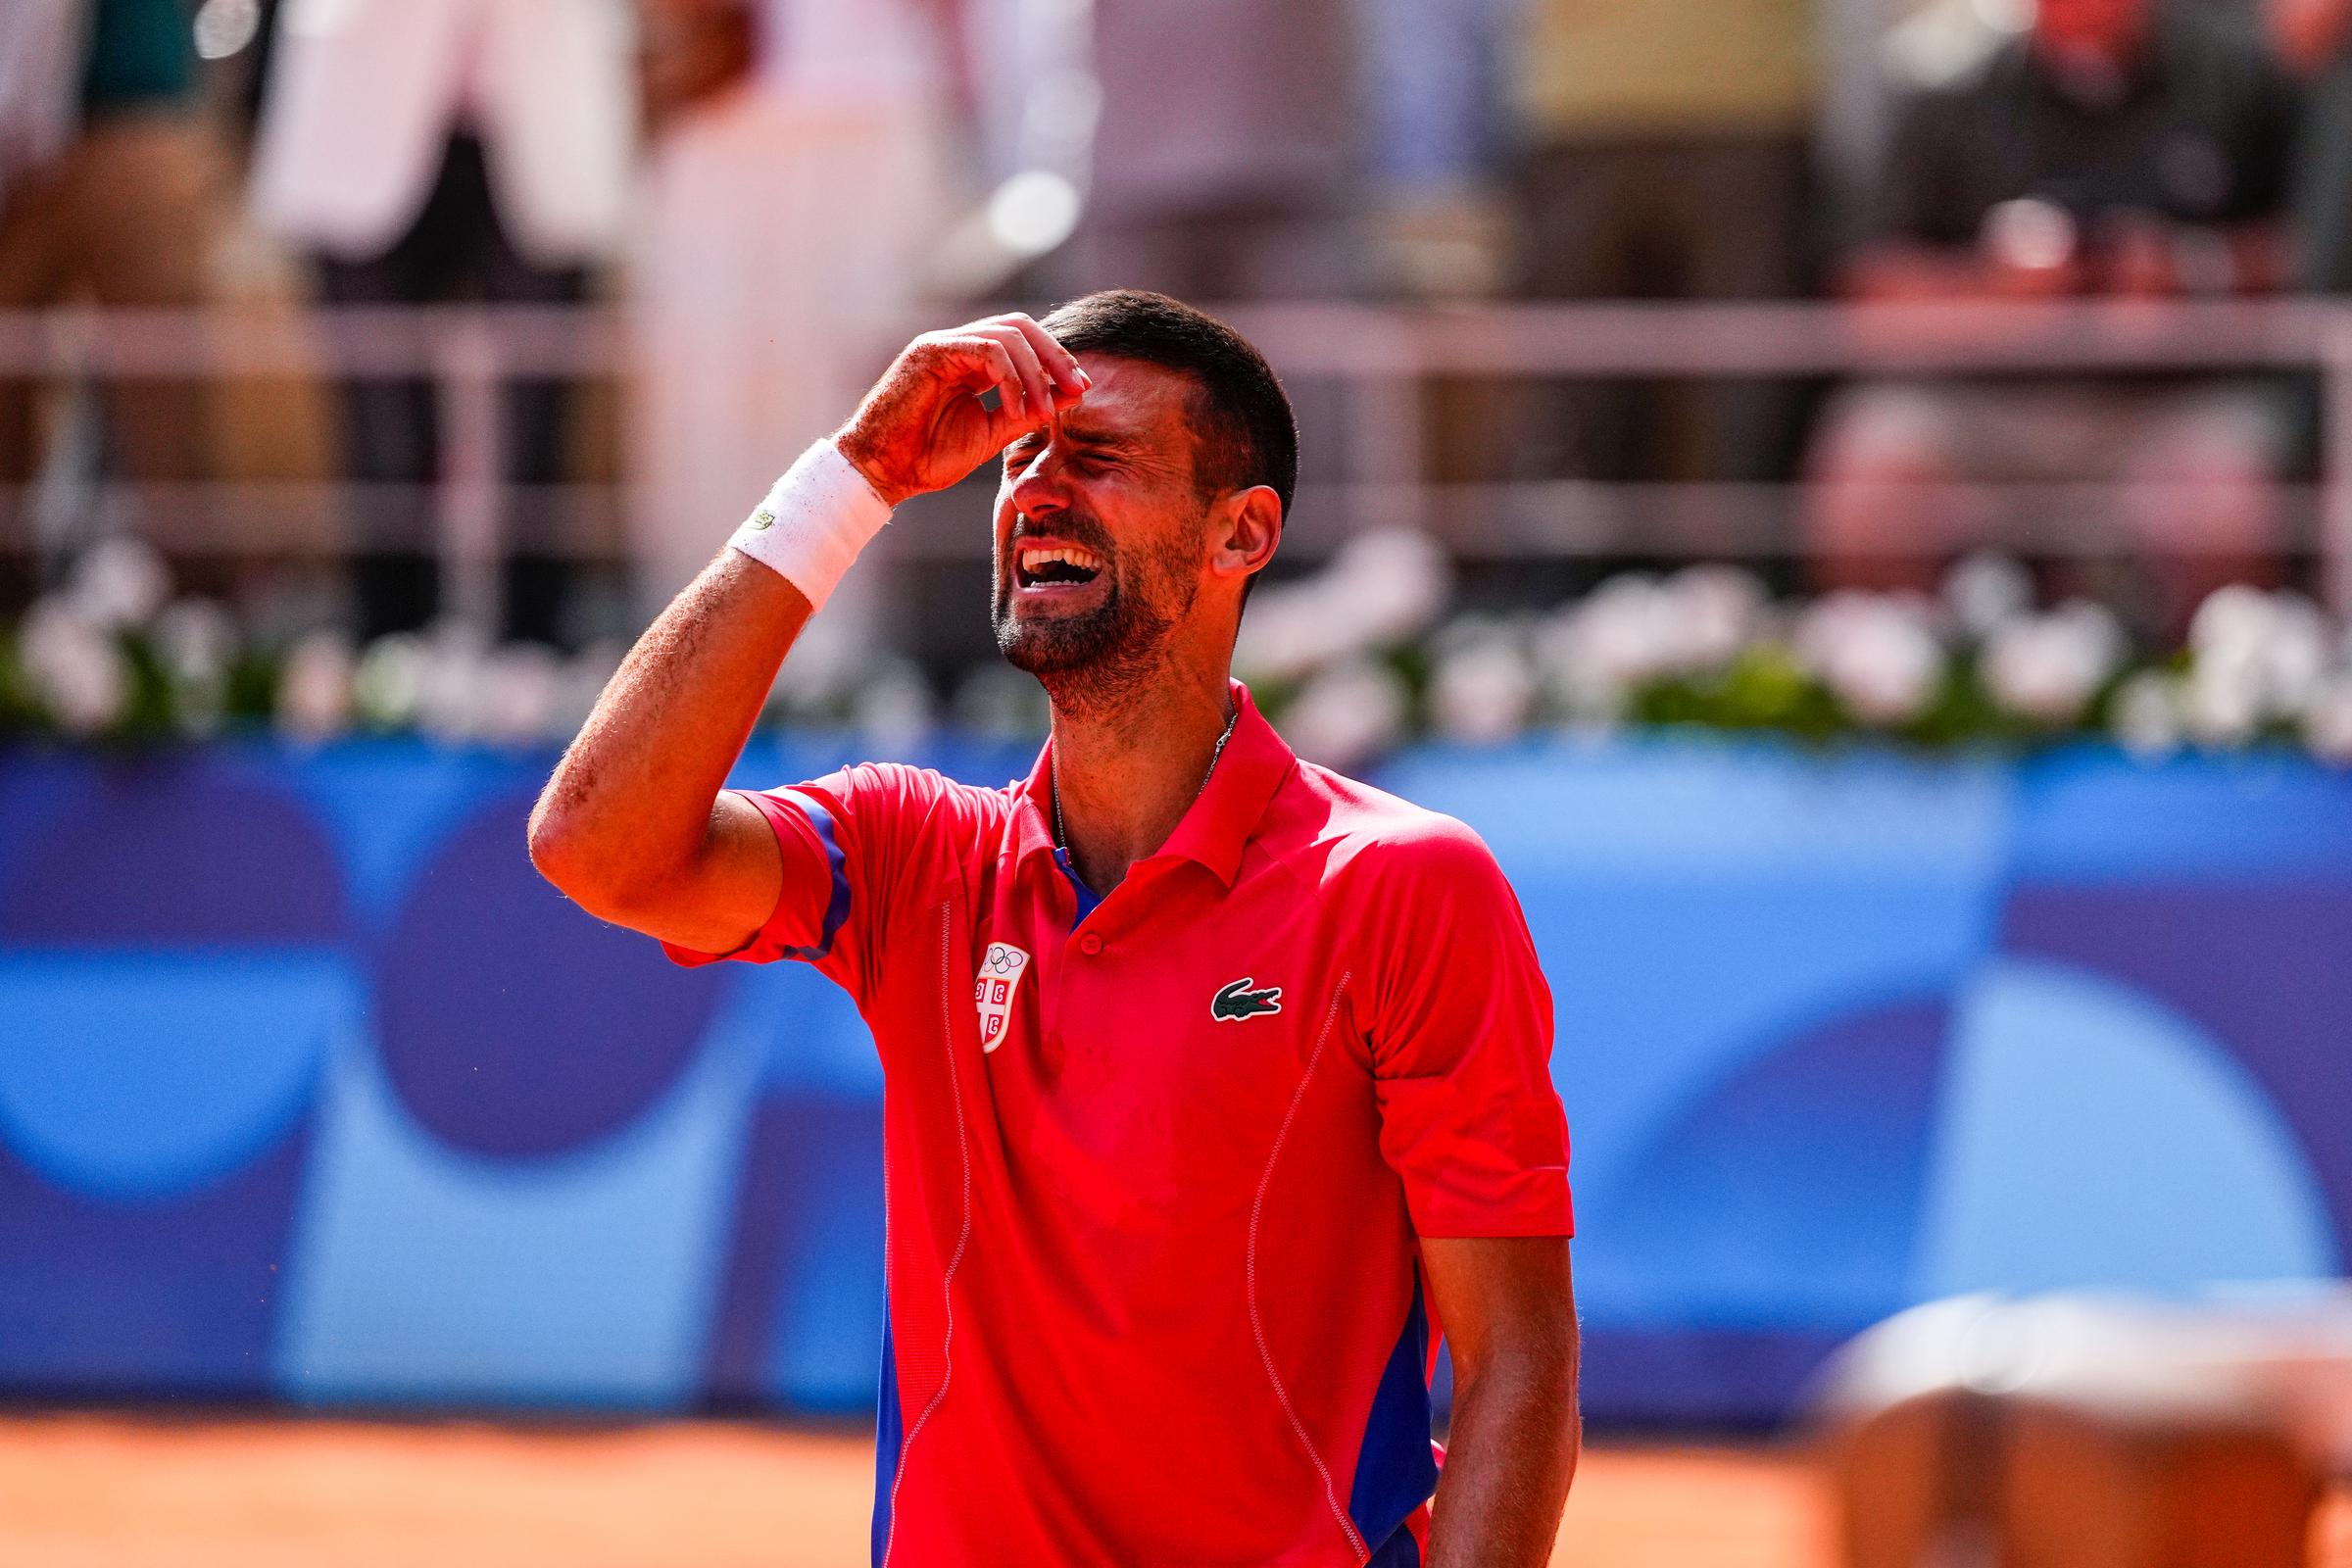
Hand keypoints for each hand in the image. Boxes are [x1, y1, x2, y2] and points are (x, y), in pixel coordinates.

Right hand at [834, 313, 1089, 506]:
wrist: (884, 471)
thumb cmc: (927, 458)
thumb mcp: (991, 434)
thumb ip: (1027, 412)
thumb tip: (1071, 394)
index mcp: (972, 363)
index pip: (1024, 342)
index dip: (1056, 361)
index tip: (1081, 389)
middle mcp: (959, 346)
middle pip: (1021, 326)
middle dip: (1055, 356)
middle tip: (1078, 387)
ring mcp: (943, 344)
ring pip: (1007, 334)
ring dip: (1035, 372)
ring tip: (1044, 411)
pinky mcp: (931, 351)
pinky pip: (986, 349)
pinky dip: (1011, 378)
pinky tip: (1017, 409)